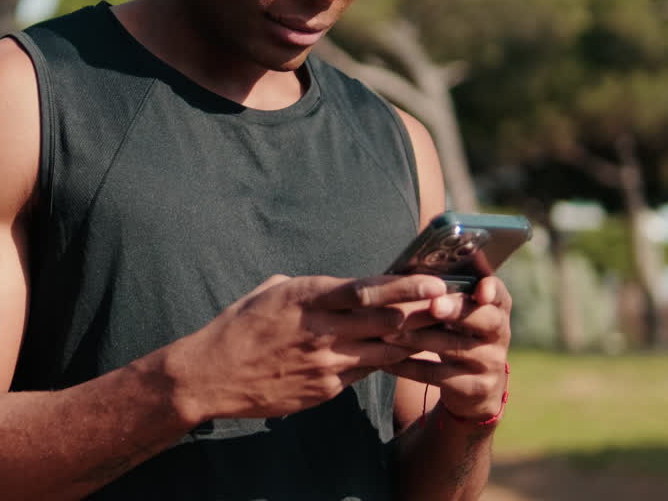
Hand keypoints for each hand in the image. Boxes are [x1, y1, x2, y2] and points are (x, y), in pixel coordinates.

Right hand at [167, 274, 448, 423]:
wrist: (213, 375)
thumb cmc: (239, 327)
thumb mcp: (270, 292)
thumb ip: (309, 288)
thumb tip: (335, 285)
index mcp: (308, 298)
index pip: (367, 289)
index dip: (406, 286)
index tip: (435, 280)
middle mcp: (321, 330)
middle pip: (386, 321)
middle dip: (424, 313)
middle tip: (454, 306)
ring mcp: (325, 362)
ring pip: (383, 350)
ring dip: (412, 341)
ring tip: (442, 331)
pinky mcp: (324, 388)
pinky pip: (362, 372)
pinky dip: (382, 362)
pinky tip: (403, 358)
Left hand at [384, 276, 512, 421]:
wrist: (471, 388)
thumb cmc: (455, 335)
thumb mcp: (458, 316)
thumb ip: (444, 296)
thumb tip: (406, 275)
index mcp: (496, 310)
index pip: (501, 295)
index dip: (493, 290)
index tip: (481, 290)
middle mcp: (499, 335)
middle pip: (485, 320)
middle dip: (457, 311)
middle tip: (433, 305)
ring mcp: (490, 363)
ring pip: (453, 349)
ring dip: (419, 339)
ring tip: (388, 333)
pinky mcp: (475, 388)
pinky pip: (437, 375)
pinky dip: (408, 367)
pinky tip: (385, 361)